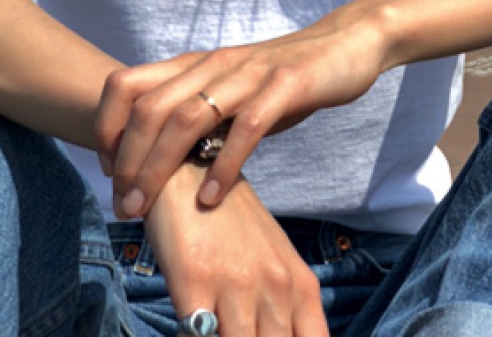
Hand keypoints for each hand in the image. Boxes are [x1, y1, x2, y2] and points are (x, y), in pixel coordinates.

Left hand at [95, 13, 387, 216]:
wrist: (345, 45)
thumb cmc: (282, 78)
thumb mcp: (231, 93)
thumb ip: (198, 118)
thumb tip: (156, 163)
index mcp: (196, 64)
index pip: (127, 84)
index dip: (107, 127)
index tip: (107, 171)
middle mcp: (215, 63)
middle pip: (151, 107)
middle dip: (127, 159)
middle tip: (123, 205)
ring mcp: (250, 72)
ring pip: (189, 116)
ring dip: (160, 167)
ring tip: (147, 207)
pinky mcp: (286, 84)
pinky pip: (247, 126)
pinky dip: (224, 164)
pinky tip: (212, 198)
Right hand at [145, 162, 327, 336]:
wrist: (192, 171)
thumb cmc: (232, 224)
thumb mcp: (273, 261)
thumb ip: (287, 308)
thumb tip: (287, 336)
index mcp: (300, 285)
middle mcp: (276, 286)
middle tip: (241, 333)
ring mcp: (237, 284)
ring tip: (217, 332)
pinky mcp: (195, 282)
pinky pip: (199, 336)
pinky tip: (193, 330)